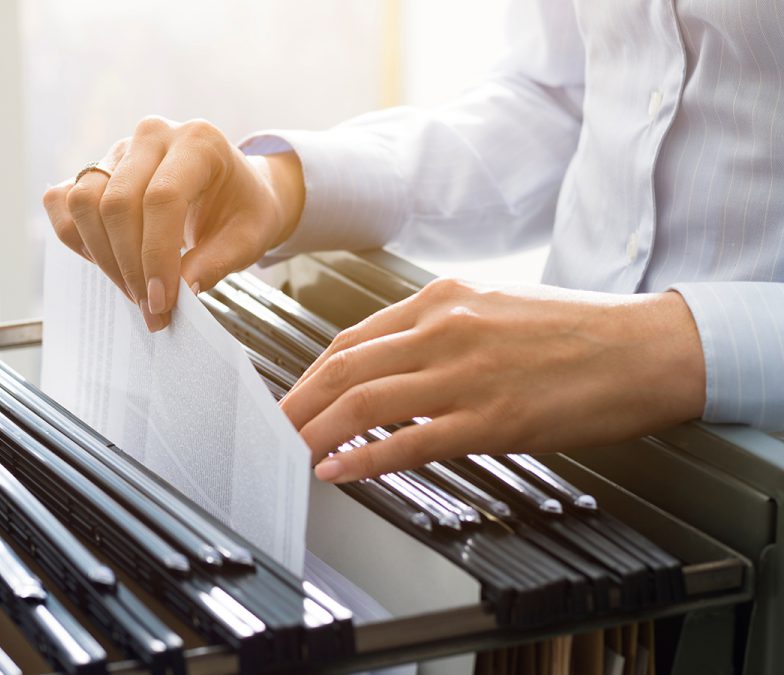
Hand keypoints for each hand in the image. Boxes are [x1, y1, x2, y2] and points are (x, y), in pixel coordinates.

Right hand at [42, 116, 303, 330]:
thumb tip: (179, 291)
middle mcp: (153, 136)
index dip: (156, 256)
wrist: (234, 190)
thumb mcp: (248, 238)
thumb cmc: (243, 210)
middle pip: (117, 202)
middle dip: (129, 266)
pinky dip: (76, 238)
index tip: (161, 301)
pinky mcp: (95, 169)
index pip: (162, 198)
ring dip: (103, 257)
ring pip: (84, 202)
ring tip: (132, 289)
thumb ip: (216, 263)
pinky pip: (63, 203)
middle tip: (149, 306)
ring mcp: (118, 150)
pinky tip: (106, 262)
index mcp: (198, 142)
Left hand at [279, 278, 706, 482]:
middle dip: (296, 403)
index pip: (352, 339)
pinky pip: (410, 442)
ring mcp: (466, 374)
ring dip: (316, 432)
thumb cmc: (579, 330)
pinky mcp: (492, 419)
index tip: (293, 397)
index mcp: (442, 300)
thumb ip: (440, 329)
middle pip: (343, 368)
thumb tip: (393, 361)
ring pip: (364, 403)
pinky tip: (338, 472)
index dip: (310, 373)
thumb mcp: (496, 307)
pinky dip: (364, 460)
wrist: (649, 348)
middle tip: (269, 430)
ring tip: (290, 453)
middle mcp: (444, 329)